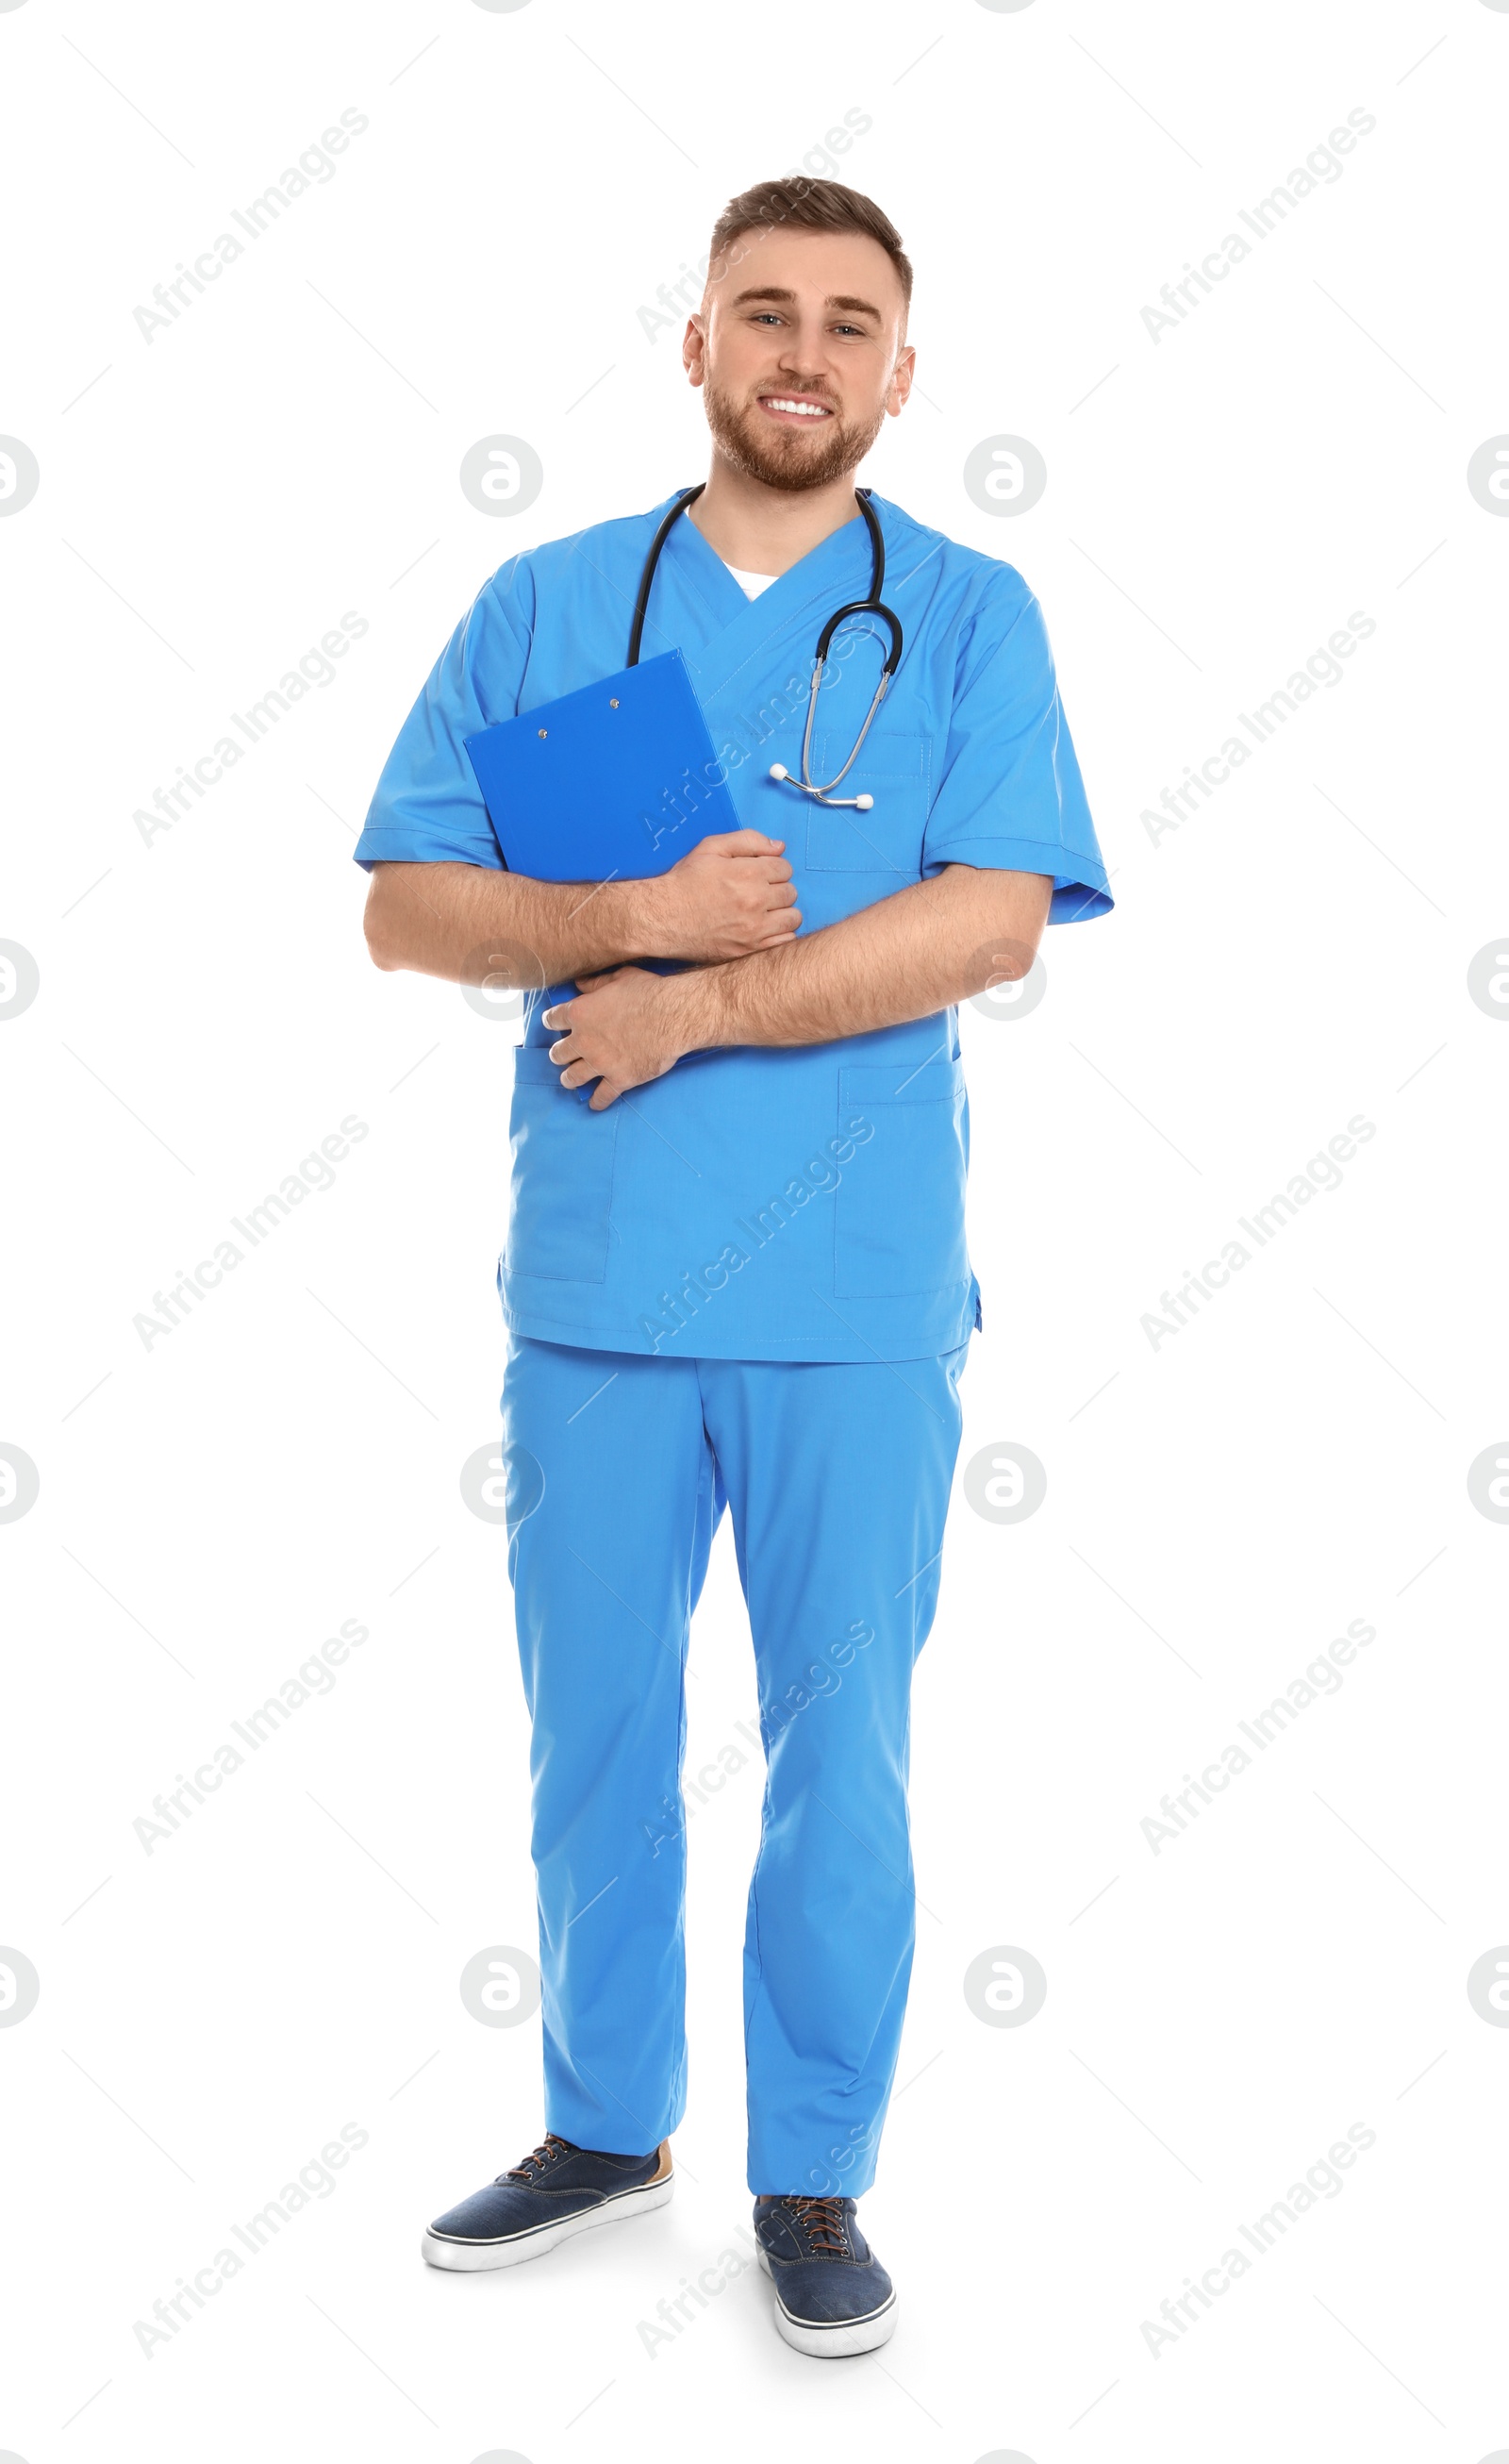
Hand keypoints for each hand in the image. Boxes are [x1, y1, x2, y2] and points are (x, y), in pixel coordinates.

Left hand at [544, 966, 704, 1109]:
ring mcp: (600, 1063)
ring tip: (570, 1079)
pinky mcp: (619, 1079)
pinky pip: (602, 1097)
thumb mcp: (620, 977)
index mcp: (580, 1013)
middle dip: (559, 1054)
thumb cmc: (649, 993)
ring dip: (569, 1078)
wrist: (674, 1017)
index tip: (553, 1024)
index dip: (551, 1022)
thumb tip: (579, 983)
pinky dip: (597, 1101)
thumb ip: (596, 983)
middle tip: (564, 1055)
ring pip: (572, 1078)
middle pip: (558, 1054)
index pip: (552, 1020)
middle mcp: (583, 1041)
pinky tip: (594, 1103)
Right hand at [643, 830, 800, 960]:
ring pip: (793, 917)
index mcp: (748, 873)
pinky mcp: (749, 950)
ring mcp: (754, 929)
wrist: (662, 918)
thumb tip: (779, 847)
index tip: (760, 874)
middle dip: (777, 888)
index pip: (785, 867)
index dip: (773, 868)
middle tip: (759, 892)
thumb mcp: (710, 847)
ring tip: (764, 911)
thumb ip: (748, 840)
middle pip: (790, 892)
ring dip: (782, 912)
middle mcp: (755, 901)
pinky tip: (763, 928)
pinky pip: (784, 941)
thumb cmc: (685, 881)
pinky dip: (779, 934)